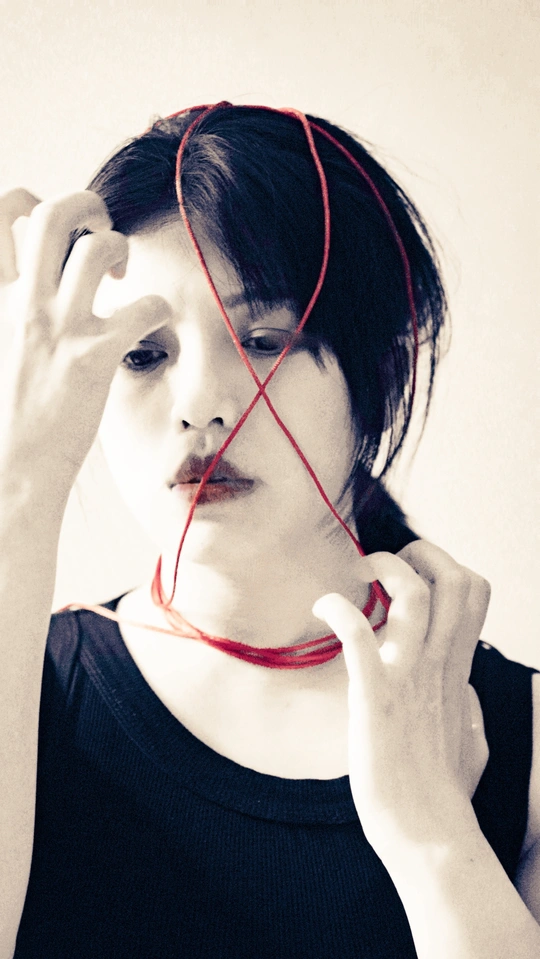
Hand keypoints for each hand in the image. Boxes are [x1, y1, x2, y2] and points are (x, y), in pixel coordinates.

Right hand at [0, 188, 171, 495]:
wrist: (12, 466)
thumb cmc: (11, 408)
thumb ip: (15, 301)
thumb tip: (34, 262)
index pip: (5, 210)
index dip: (36, 202)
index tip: (58, 234)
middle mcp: (22, 303)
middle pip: (52, 214)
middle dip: (88, 205)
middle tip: (104, 233)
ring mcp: (57, 329)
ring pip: (97, 247)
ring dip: (121, 250)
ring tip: (124, 278)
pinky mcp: (93, 358)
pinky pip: (142, 308)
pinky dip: (159, 308)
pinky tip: (151, 322)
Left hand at [313, 541, 490, 860]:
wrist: (428, 833)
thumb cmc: (444, 793)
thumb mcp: (473, 742)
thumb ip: (470, 711)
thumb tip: (467, 698)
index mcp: (459, 670)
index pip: (473, 592)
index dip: (443, 565)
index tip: (411, 573)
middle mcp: (440, 665)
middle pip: (456, 580)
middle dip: (421, 553)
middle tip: (386, 564)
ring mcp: (409, 677)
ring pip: (416, 594)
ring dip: (385, 570)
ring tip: (357, 576)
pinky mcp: (375, 696)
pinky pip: (359, 634)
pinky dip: (338, 608)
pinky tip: (323, 607)